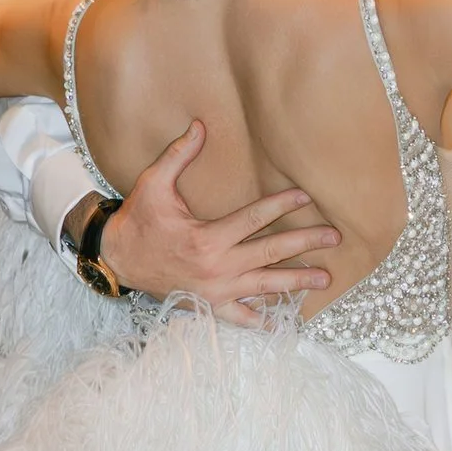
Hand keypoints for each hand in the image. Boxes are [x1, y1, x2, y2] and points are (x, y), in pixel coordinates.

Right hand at [97, 121, 340, 324]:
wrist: (118, 261)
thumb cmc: (138, 221)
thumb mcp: (154, 184)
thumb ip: (179, 155)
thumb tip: (200, 125)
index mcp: (208, 238)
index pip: (254, 219)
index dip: (282, 205)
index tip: (306, 197)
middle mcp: (218, 268)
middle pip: (271, 253)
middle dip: (305, 244)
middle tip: (334, 237)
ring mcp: (216, 291)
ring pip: (265, 287)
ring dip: (297, 282)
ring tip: (324, 278)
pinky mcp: (209, 307)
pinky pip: (241, 318)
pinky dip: (262, 323)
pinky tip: (284, 325)